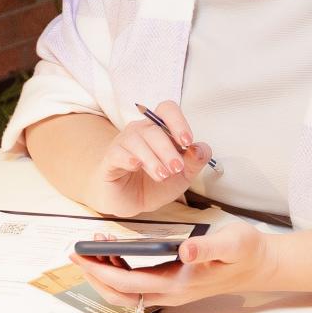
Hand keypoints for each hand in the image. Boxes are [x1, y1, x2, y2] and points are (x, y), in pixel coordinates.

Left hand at [71, 220, 271, 307]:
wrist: (260, 265)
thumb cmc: (245, 251)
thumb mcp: (231, 242)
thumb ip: (209, 246)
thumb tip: (186, 251)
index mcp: (178, 284)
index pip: (129, 282)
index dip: (102, 270)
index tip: (83, 255)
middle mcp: (170, 293)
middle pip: (120, 294)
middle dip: (94, 275)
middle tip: (76, 252)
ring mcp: (170, 291)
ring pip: (126, 292)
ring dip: (105, 275)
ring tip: (93, 249)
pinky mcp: (172, 285)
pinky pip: (136, 285)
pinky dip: (119, 272)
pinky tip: (116, 253)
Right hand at [83, 100, 212, 218]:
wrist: (132, 202)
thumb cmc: (155, 183)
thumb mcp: (183, 176)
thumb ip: (195, 161)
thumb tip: (201, 149)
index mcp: (160, 130)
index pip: (167, 110)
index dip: (178, 122)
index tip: (187, 142)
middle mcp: (141, 131)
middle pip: (153, 128)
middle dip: (168, 150)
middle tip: (176, 168)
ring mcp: (123, 143)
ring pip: (136, 139)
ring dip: (152, 158)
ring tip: (162, 175)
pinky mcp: (111, 159)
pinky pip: (118, 152)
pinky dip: (129, 158)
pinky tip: (136, 166)